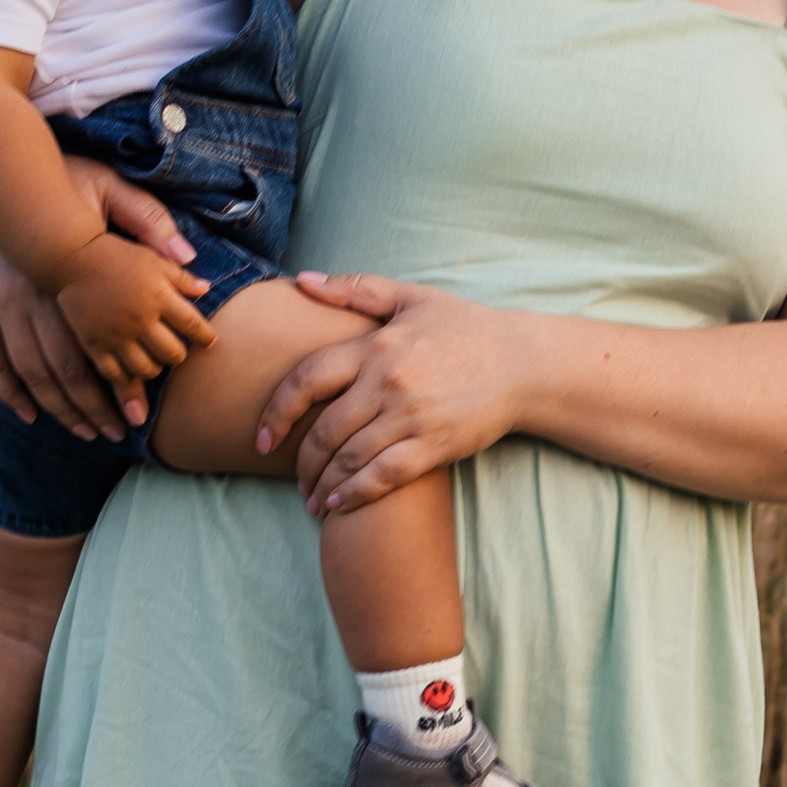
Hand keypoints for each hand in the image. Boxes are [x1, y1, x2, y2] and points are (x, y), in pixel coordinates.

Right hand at [58, 236, 214, 395]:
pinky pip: (116, 375)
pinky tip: (129, 369)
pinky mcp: (94, 345)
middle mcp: (140, 319)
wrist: (71, 257)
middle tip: (177, 350)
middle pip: (174, 353)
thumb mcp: (152, 259)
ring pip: (147, 369)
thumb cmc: (116, 255)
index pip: (193, 325)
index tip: (209, 341)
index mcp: (158, 296)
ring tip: (154, 359)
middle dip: (180, 354)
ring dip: (156, 368)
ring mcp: (116, 335)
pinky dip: (127, 378)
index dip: (205, 337)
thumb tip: (206, 289)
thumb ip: (180, 276)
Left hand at [258, 270, 524, 514]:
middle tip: (294, 478)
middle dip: (301, 462)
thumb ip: (354, 289)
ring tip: (312, 499)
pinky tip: (338, 506)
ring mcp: (411, 417)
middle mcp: (387, 383)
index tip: (263, 438)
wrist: (523, 363)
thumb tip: (301, 281)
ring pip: (349, 459)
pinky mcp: (435, 445)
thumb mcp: (410, 298)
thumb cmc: (465, 328)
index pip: (307, 380)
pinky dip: (355, 495)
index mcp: (374, 347)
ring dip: (322, 484)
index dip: (277, 412)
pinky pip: (384, 476)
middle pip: (324, 431)